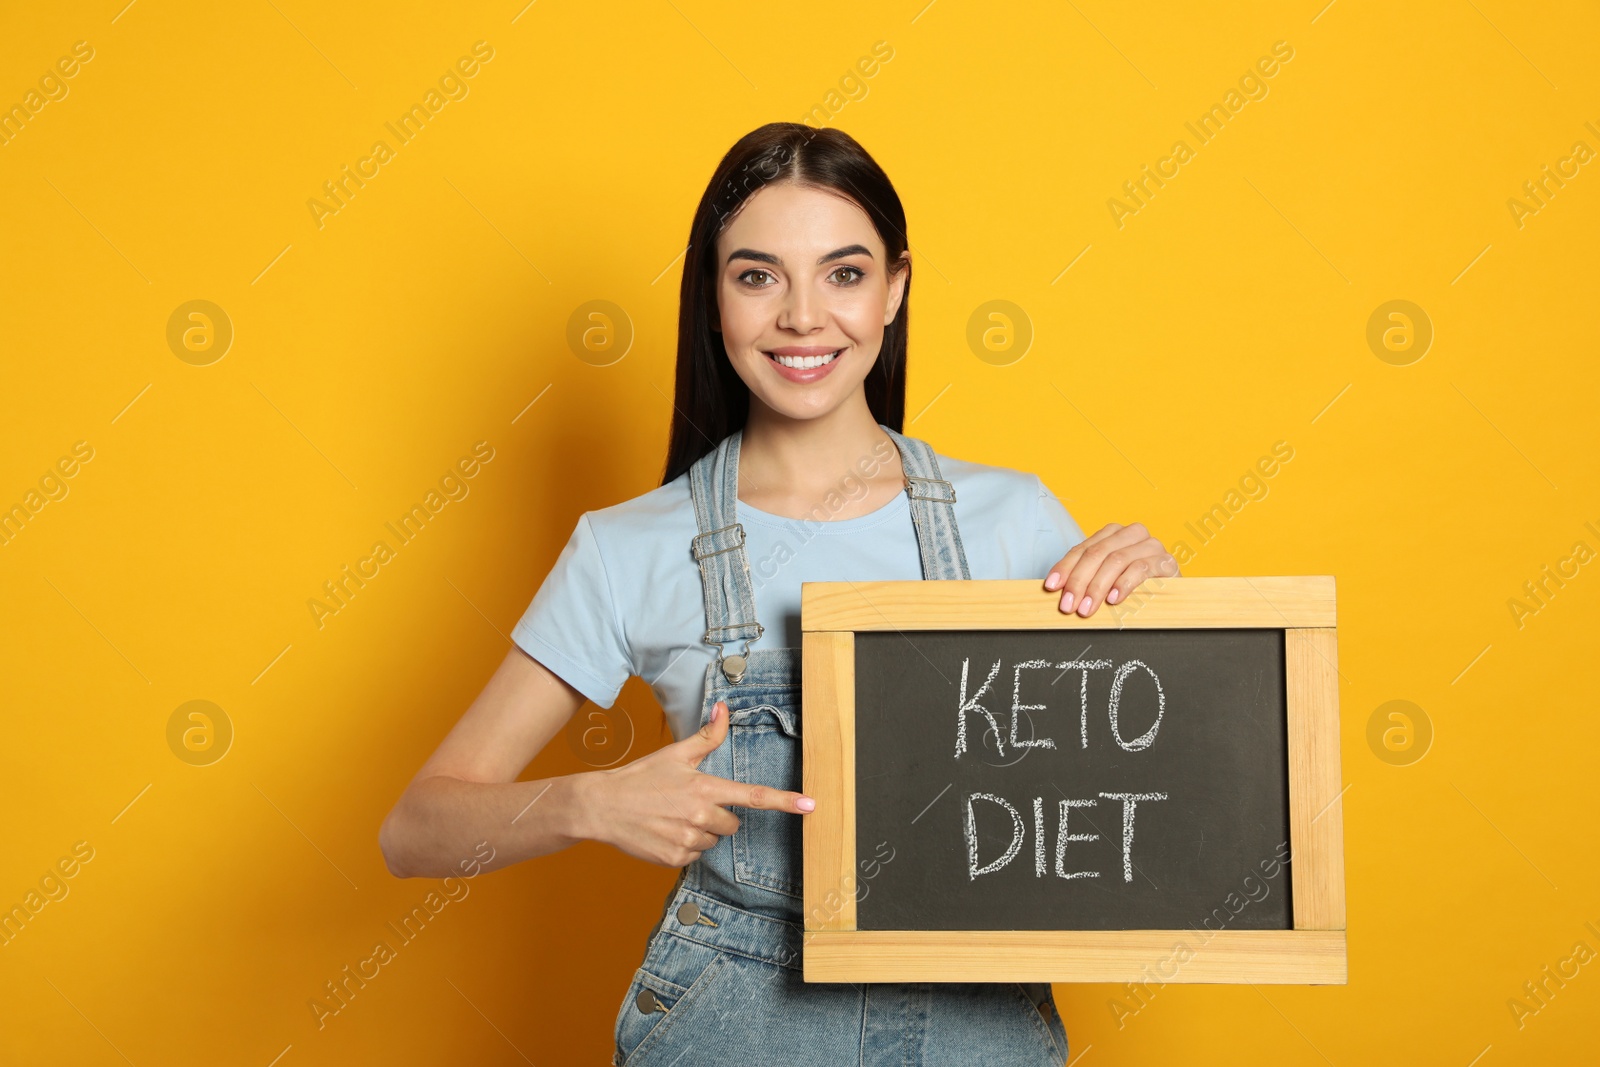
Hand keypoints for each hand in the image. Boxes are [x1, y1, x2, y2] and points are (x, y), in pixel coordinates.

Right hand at [580, 700, 815, 867]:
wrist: (602, 806)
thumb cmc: (640, 778)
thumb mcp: (674, 754)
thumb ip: (706, 737)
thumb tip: (724, 711)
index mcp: (705, 788)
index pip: (753, 796)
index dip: (784, 801)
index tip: (809, 805)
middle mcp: (701, 816)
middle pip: (732, 824)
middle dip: (718, 816)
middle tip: (690, 804)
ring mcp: (688, 840)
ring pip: (713, 841)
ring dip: (700, 832)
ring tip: (672, 817)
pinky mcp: (675, 858)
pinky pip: (695, 855)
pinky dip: (684, 845)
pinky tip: (664, 831)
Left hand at [1042, 522, 1178, 616]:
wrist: (1174, 592)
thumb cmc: (1135, 585)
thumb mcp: (1106, 579)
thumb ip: (1086, 577)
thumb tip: (1056, 590)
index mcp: (1112, 533)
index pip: (1082, 549)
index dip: (1064, 568)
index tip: (1051, 587)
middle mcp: (1131, 533)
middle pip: (1096, 554)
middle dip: (1078, 581)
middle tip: (1068, 606)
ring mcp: (1150, 545)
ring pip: (1116, 560)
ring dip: (1097, 587)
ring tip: (1087, 608)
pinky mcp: (1166, 561)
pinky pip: (1140, 568)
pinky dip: (1123, 584)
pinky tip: (1113, 599)